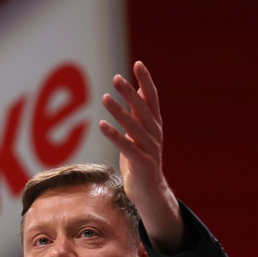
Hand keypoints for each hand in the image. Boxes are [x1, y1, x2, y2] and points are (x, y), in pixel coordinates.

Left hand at [99, 61, 183, 252]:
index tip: (138, 64)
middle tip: (117, 78)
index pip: (152, 99)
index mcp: (154, 126)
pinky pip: (126, 146)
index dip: (146, 82)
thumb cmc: (141, 162)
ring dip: (119, 111)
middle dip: (130, 93)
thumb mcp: (140, 135)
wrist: (150, 192)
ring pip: (134, 127)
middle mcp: (155, 135)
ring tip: (106, 97)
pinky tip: (102, 124)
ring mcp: (150, 149)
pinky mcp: (142, 163)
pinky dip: (114, 135)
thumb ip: (138, 114)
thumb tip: (136, 90)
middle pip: (143, 109)